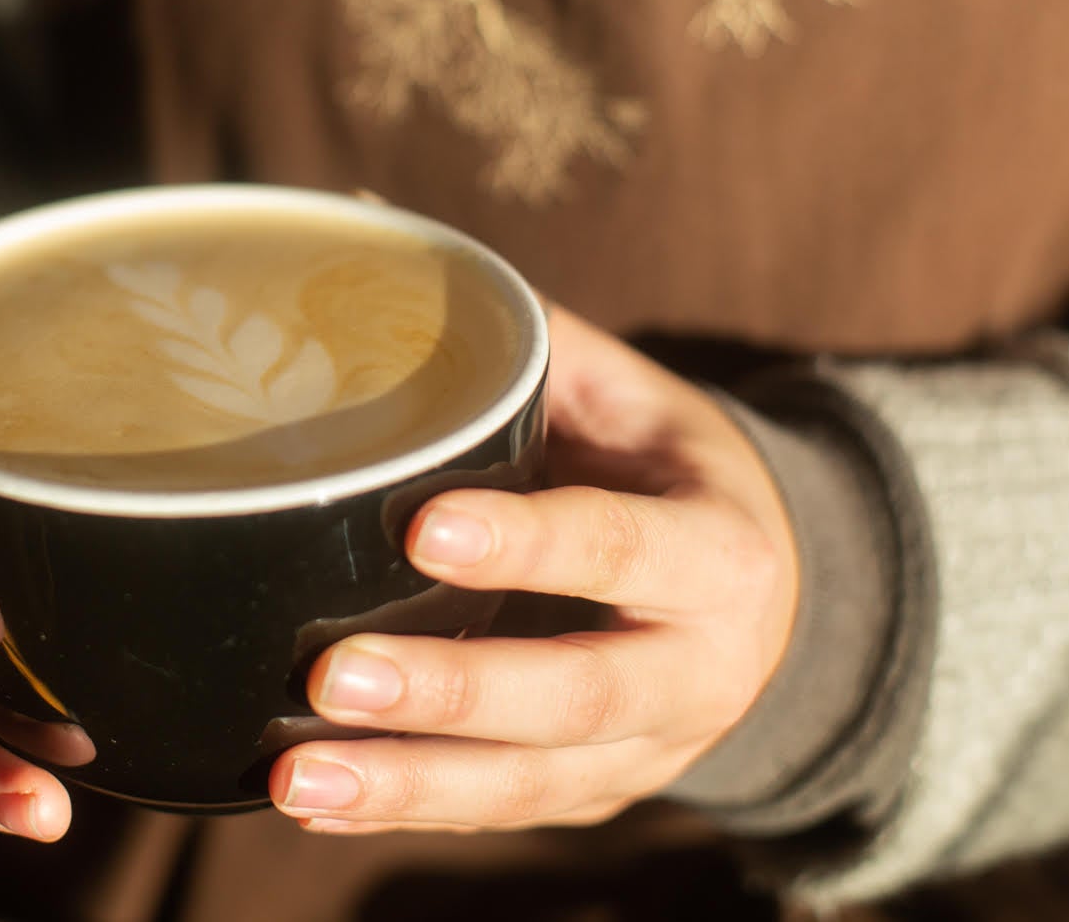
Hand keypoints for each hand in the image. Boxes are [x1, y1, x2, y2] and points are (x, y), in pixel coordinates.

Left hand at [268, 304, 799, 833]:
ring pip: (534, 782)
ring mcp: (653, 752)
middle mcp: (701, 670)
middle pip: (579, 696)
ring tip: (298, 776)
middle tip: (334, 675)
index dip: (528, 543)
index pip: (620, 545)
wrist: (770, 595)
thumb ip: (535, 349)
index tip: (423, 527)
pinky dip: (410, 807)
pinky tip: (319, 799)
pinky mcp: (599, 796)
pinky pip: (503, 812)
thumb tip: (390, 255)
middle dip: (453, 692)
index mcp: (719, 551)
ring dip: (409, 784)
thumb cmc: (671, 472)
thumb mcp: (638, 401)